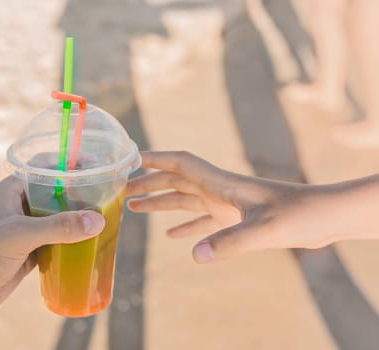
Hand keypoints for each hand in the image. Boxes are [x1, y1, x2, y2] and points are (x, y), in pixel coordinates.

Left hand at [0, 176, 104, 349]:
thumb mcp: (18, 235)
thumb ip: (58, 227)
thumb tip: (97, 220)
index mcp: (13, 190)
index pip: (46, 167)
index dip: (71, 162)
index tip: (97, 163)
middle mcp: (20, 206)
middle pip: (58, 193)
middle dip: (82, 194)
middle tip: (109, 195)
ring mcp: (25, 231)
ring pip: (59, 219)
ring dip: (79, 220)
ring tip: (107, 218)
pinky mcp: (28, 253)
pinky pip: (56, 243)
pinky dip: (72, 243)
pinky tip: (90, 245)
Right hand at [126, 151, 362, 262]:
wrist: (326, 217)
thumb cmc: (300, 214)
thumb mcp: (266, 229)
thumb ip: (231, 242)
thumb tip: (195, 256)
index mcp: (221, 183)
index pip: (180, 163)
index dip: (154, 159)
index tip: (129, 159)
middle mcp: (219, 190)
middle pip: (174, 181)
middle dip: (147, 184)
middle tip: (121, 191)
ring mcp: (226, 205)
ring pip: (184, 200)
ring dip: (159, 203)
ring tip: (134, 208)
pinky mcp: (236, 220)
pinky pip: (202, 222)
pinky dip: (185, 227)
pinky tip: (173, 238)